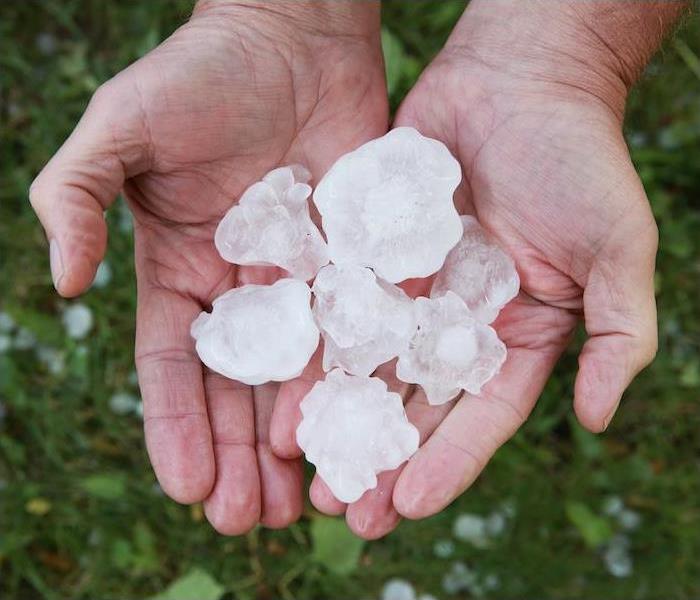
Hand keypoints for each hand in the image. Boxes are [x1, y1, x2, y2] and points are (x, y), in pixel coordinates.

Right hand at [30, 1, 386, 533]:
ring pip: (299, 375)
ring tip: (302, 506)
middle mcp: (242, 289)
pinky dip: (353, 383)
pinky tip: (355, 432)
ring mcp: (302, 280)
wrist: (291, 38)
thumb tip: (59, 287)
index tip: (188, 487)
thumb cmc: (198, 76)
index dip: (176, 427)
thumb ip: (74, 199)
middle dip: (240, 456)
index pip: (173, 367)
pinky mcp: (356, 261)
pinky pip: (355, 331)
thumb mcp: (119, 132)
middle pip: (238, 389)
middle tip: (250, 523)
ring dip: (297, 441)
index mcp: (181, 272)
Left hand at [270, 1, 669, 537]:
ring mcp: (409, 289)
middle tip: (340, 513)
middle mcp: (457, 322)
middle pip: (415, 404)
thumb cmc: (579, 160)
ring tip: (299, 465)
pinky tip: (283, 383)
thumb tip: (597, 419)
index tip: (407, 505)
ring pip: (367, 364)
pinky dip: (314, 344)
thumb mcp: (618, 248)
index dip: (447, 462)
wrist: (520, 80)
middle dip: (381, 457)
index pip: (480, 414)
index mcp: (516, 334)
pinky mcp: (370, 252)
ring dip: (338, 416)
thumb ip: (619, 334)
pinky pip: (339, 303)